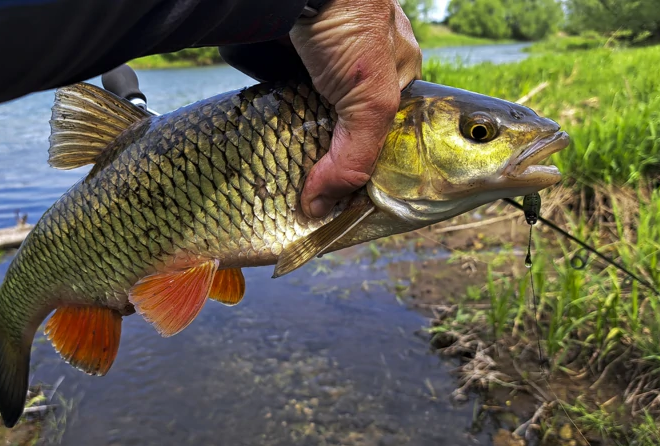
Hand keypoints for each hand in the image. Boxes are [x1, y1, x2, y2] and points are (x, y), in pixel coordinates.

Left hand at [290, 0, 421, 217]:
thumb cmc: (351, 23)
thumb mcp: (371, 98)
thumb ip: (356, 156)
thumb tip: (322, 207)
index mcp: (396, 75)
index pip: (383, 134)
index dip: (364, 168)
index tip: (338, 200)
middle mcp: (359, 71)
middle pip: (343, 128)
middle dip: (324, 159)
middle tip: (303, 194)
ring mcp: (320, 64)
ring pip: (309, 116)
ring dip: (295, 143)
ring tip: (278, 177)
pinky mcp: (284, 59)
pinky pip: (280, 98)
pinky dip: (272, 119)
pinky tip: (263, 141)